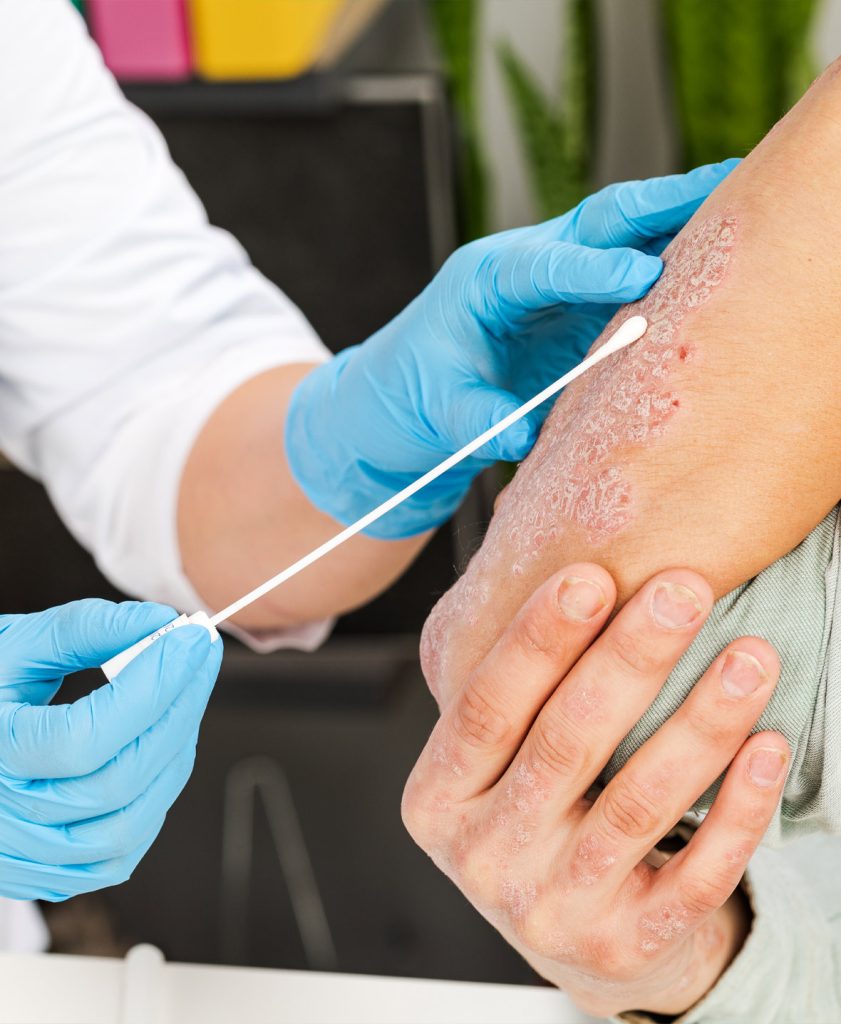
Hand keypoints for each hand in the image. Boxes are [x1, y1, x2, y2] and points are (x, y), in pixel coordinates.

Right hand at [0, 599, 221, 900]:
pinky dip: (153, 799)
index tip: (189, 638)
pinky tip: (160, 746)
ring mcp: (21, 857)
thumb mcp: (12, 644)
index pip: (86, 737)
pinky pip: (119, 854)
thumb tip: (159, 622)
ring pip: (129, 824)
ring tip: (183, 698)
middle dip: (178, 710)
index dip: (151, 686)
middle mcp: (0, 820)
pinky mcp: (44, 875)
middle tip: (200, 656)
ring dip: (173, 755)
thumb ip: (83, 629)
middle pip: (119, 781)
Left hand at [285, 160, 737, 537]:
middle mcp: (524, 268)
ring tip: (744, 206)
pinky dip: (675, 265)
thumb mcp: (436, 413)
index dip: (594, 268)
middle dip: (658, 204)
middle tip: (724, 182)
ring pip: (622, 240)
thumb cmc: (408, 400)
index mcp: (483, 281)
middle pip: (597, 223)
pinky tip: (717, 263)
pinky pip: (632, 277)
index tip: (644, 271)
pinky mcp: (579, 310)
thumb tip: (522, 434)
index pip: (544, 265)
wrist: (397, 405)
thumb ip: (478, 420)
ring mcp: (557, 285)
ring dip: (679, 224)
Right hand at [402, 564, 787, 1016]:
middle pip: (564, 744)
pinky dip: (737, 809)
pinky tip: (766, 746)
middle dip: (629, 658)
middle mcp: (486, 858)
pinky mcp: (626, 947)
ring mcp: (555, 910)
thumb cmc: (532, 819)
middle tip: (682, 591)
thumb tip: (576, 574)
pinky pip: (696, 875)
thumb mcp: (491, 767)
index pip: (485, 708)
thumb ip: (513, 695)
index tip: (591, 576)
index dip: (537, 641)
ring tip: (750, 657)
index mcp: (440, 799)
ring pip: (637, 803)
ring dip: (702, 722)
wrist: (571, 938)